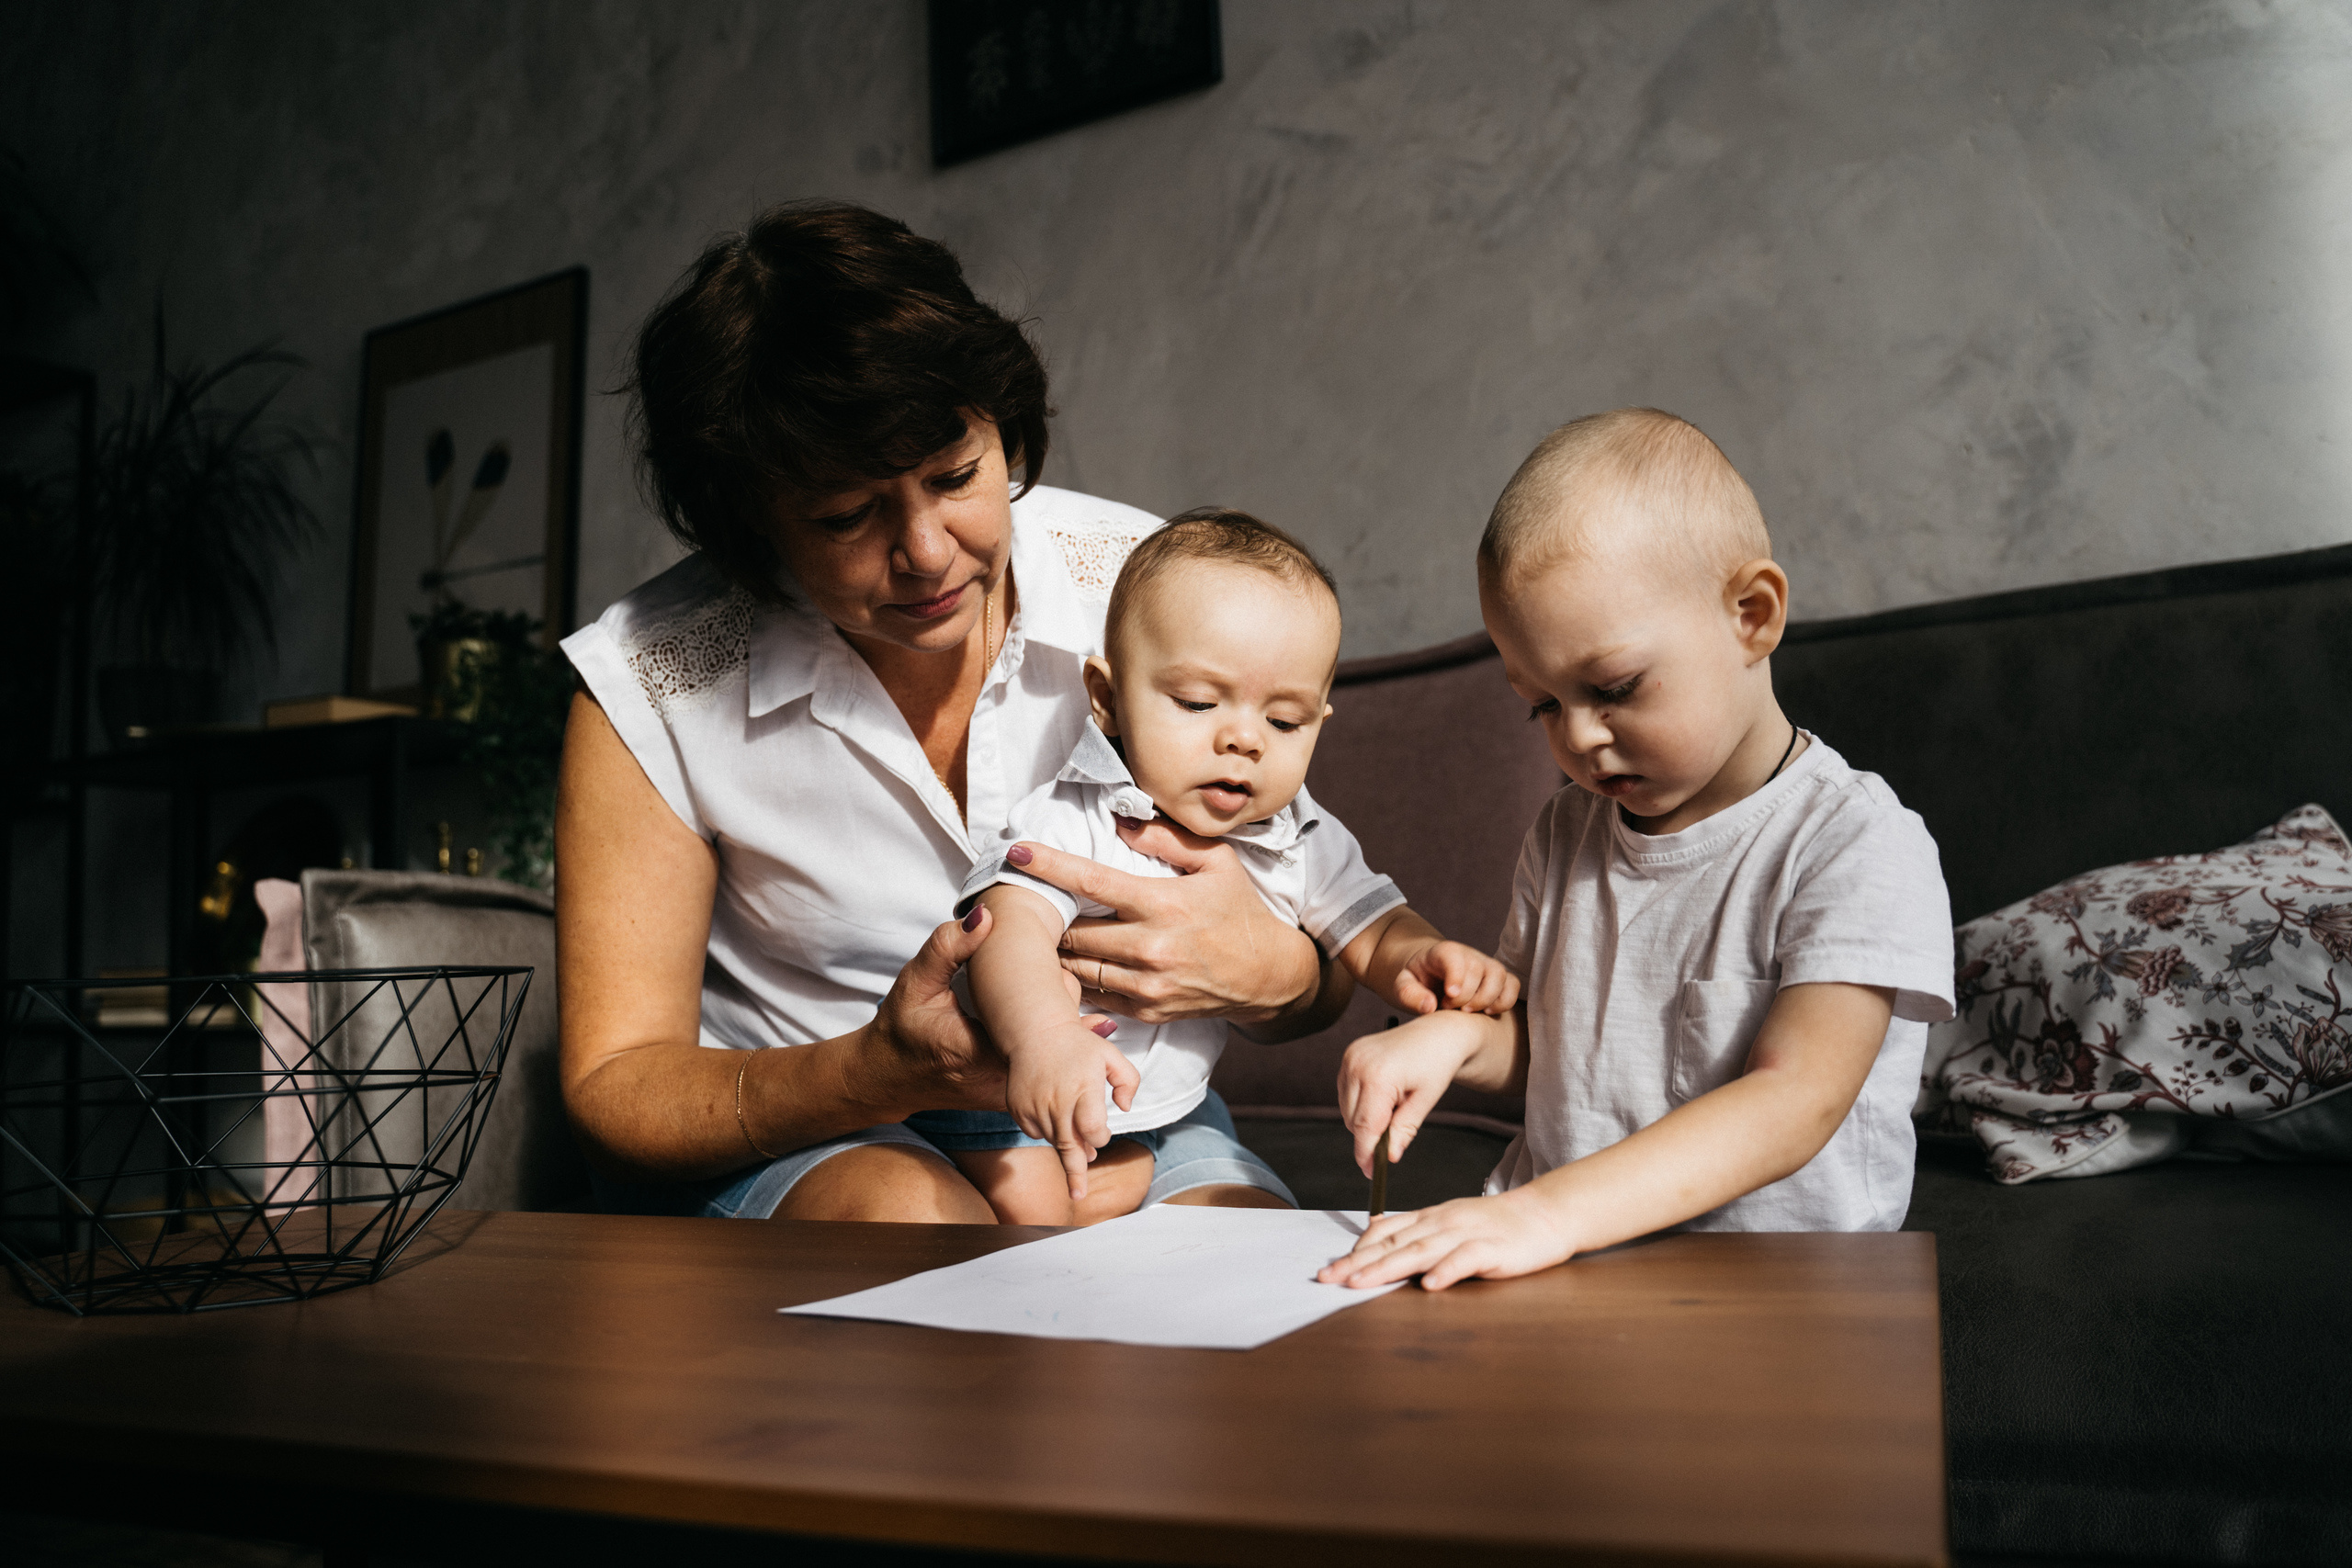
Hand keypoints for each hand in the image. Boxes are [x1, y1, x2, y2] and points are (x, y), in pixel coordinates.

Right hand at [850, 906, 1115, 1122]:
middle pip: (1058, 1045)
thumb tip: (985, 917)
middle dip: (1066, 1007)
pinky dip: (1051, 1046)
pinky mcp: (1011, 1099)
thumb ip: (948, 947)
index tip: (1054, 969)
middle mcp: (1001, 1081)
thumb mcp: (915, 982)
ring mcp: (1008, 1096)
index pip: (1043, 1023)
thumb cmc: (901, 1028)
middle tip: (1059, 976)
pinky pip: (1046, 1071)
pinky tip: (1047, 1021)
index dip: (1059, 993)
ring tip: (1055, 995)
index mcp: (979, 1052)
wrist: (887, 1077)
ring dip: (1063, 1028)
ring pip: (1057, 1061)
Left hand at [1005, 821, 1320, 1024]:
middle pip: (1073, 931)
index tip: (1015, 853)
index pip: (1091, 880)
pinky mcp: (1146, 1011)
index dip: (1047, 866)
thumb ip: (1166, 838)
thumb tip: (1119, 822)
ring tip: (1038, 933)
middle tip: (1022, 901)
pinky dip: (1076, 981)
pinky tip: (1066, 964)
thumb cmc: (1238, 910)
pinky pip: (1094, 996)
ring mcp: (1147, 985)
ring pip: (1077, 968)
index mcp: (1163, 904)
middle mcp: (1151, 947)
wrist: (1267, 974)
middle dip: (1045, 916)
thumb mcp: (1216, 862)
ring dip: (1054, 951)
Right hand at [1006, 1022, 1142, 1199]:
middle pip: (1069, 1148)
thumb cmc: (1078, 1046)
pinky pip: (1036, 1132)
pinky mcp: (1019, 1108)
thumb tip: (1126, 1109)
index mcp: (1084, 1088)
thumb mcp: (1112, 1056)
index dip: (1100, 1138)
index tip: (1102, 1137)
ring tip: (1077, 1146)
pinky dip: (1048, 1131)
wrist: (1035, 1031)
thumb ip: (1129, 1081)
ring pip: (1054, 1141)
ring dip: (1067, 1147)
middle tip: (1078, 1195)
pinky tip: (1053, 1113)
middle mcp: (1057, 1101)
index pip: (1094, 1130)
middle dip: (1076, 1172)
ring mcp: (1035, 1106)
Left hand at [1316, 1187, 1575, 1290]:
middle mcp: (1442, 1223)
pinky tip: (1429, 1285)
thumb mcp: (1451, 1222)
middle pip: (1394, 1243)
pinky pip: (1466, 1260)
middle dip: (1358, 1262)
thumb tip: (1379, 1239)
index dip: (1357, 1250)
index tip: (1332, 1267)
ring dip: (1388, 1267)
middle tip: (1329, 1278)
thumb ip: (1418, 1231)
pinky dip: (1447, 1271)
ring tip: (1361, 1283)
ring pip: (1420, 1250)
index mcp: (1431, 1218)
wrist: (1546, 1214)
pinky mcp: (1493, 1249)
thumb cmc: (1497, 1224)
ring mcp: (1466, 1234)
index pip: (1386, 1231)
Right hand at [1336, 1009, 1490, 1172]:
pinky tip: (1384, 1094)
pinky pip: (1346, 1092)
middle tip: (1396, 1134)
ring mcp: (1350, 1057)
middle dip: (1370, 1135)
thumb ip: (1404, 1131)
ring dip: (1364, 1118)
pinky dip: (1360, 1102)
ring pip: (1346, 1109)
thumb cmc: (1437, 1063)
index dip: (1366, 1154)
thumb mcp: (1425, 1101)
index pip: (1364, 1127)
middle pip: (1352, 1120)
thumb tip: (1389, 1158)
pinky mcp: (1348, 1055)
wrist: (1438, 1032)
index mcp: (1379, 1076)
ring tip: (1395, 1104)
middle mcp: (1358, 1064)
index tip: (1371, 1171)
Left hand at [1393, 939, 1520, 1016]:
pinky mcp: (1498, 978)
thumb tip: (1429, 1006)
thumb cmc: (1417, 980)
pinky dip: (1505, 1000)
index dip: (1456, 976)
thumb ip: (1410, 995)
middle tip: (1447, 1007)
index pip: (1455, 957)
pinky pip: (1513, 985)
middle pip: (1478, 969)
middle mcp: (1469, 954)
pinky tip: (1487, 1012)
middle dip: (1466, 996)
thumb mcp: (1402, 985)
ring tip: (1466, 1011)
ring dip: (1487, 999)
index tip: (1449, 996)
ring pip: (1500, 976)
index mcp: (1443, 952)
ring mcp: (1486, 965)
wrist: (1429, 973)